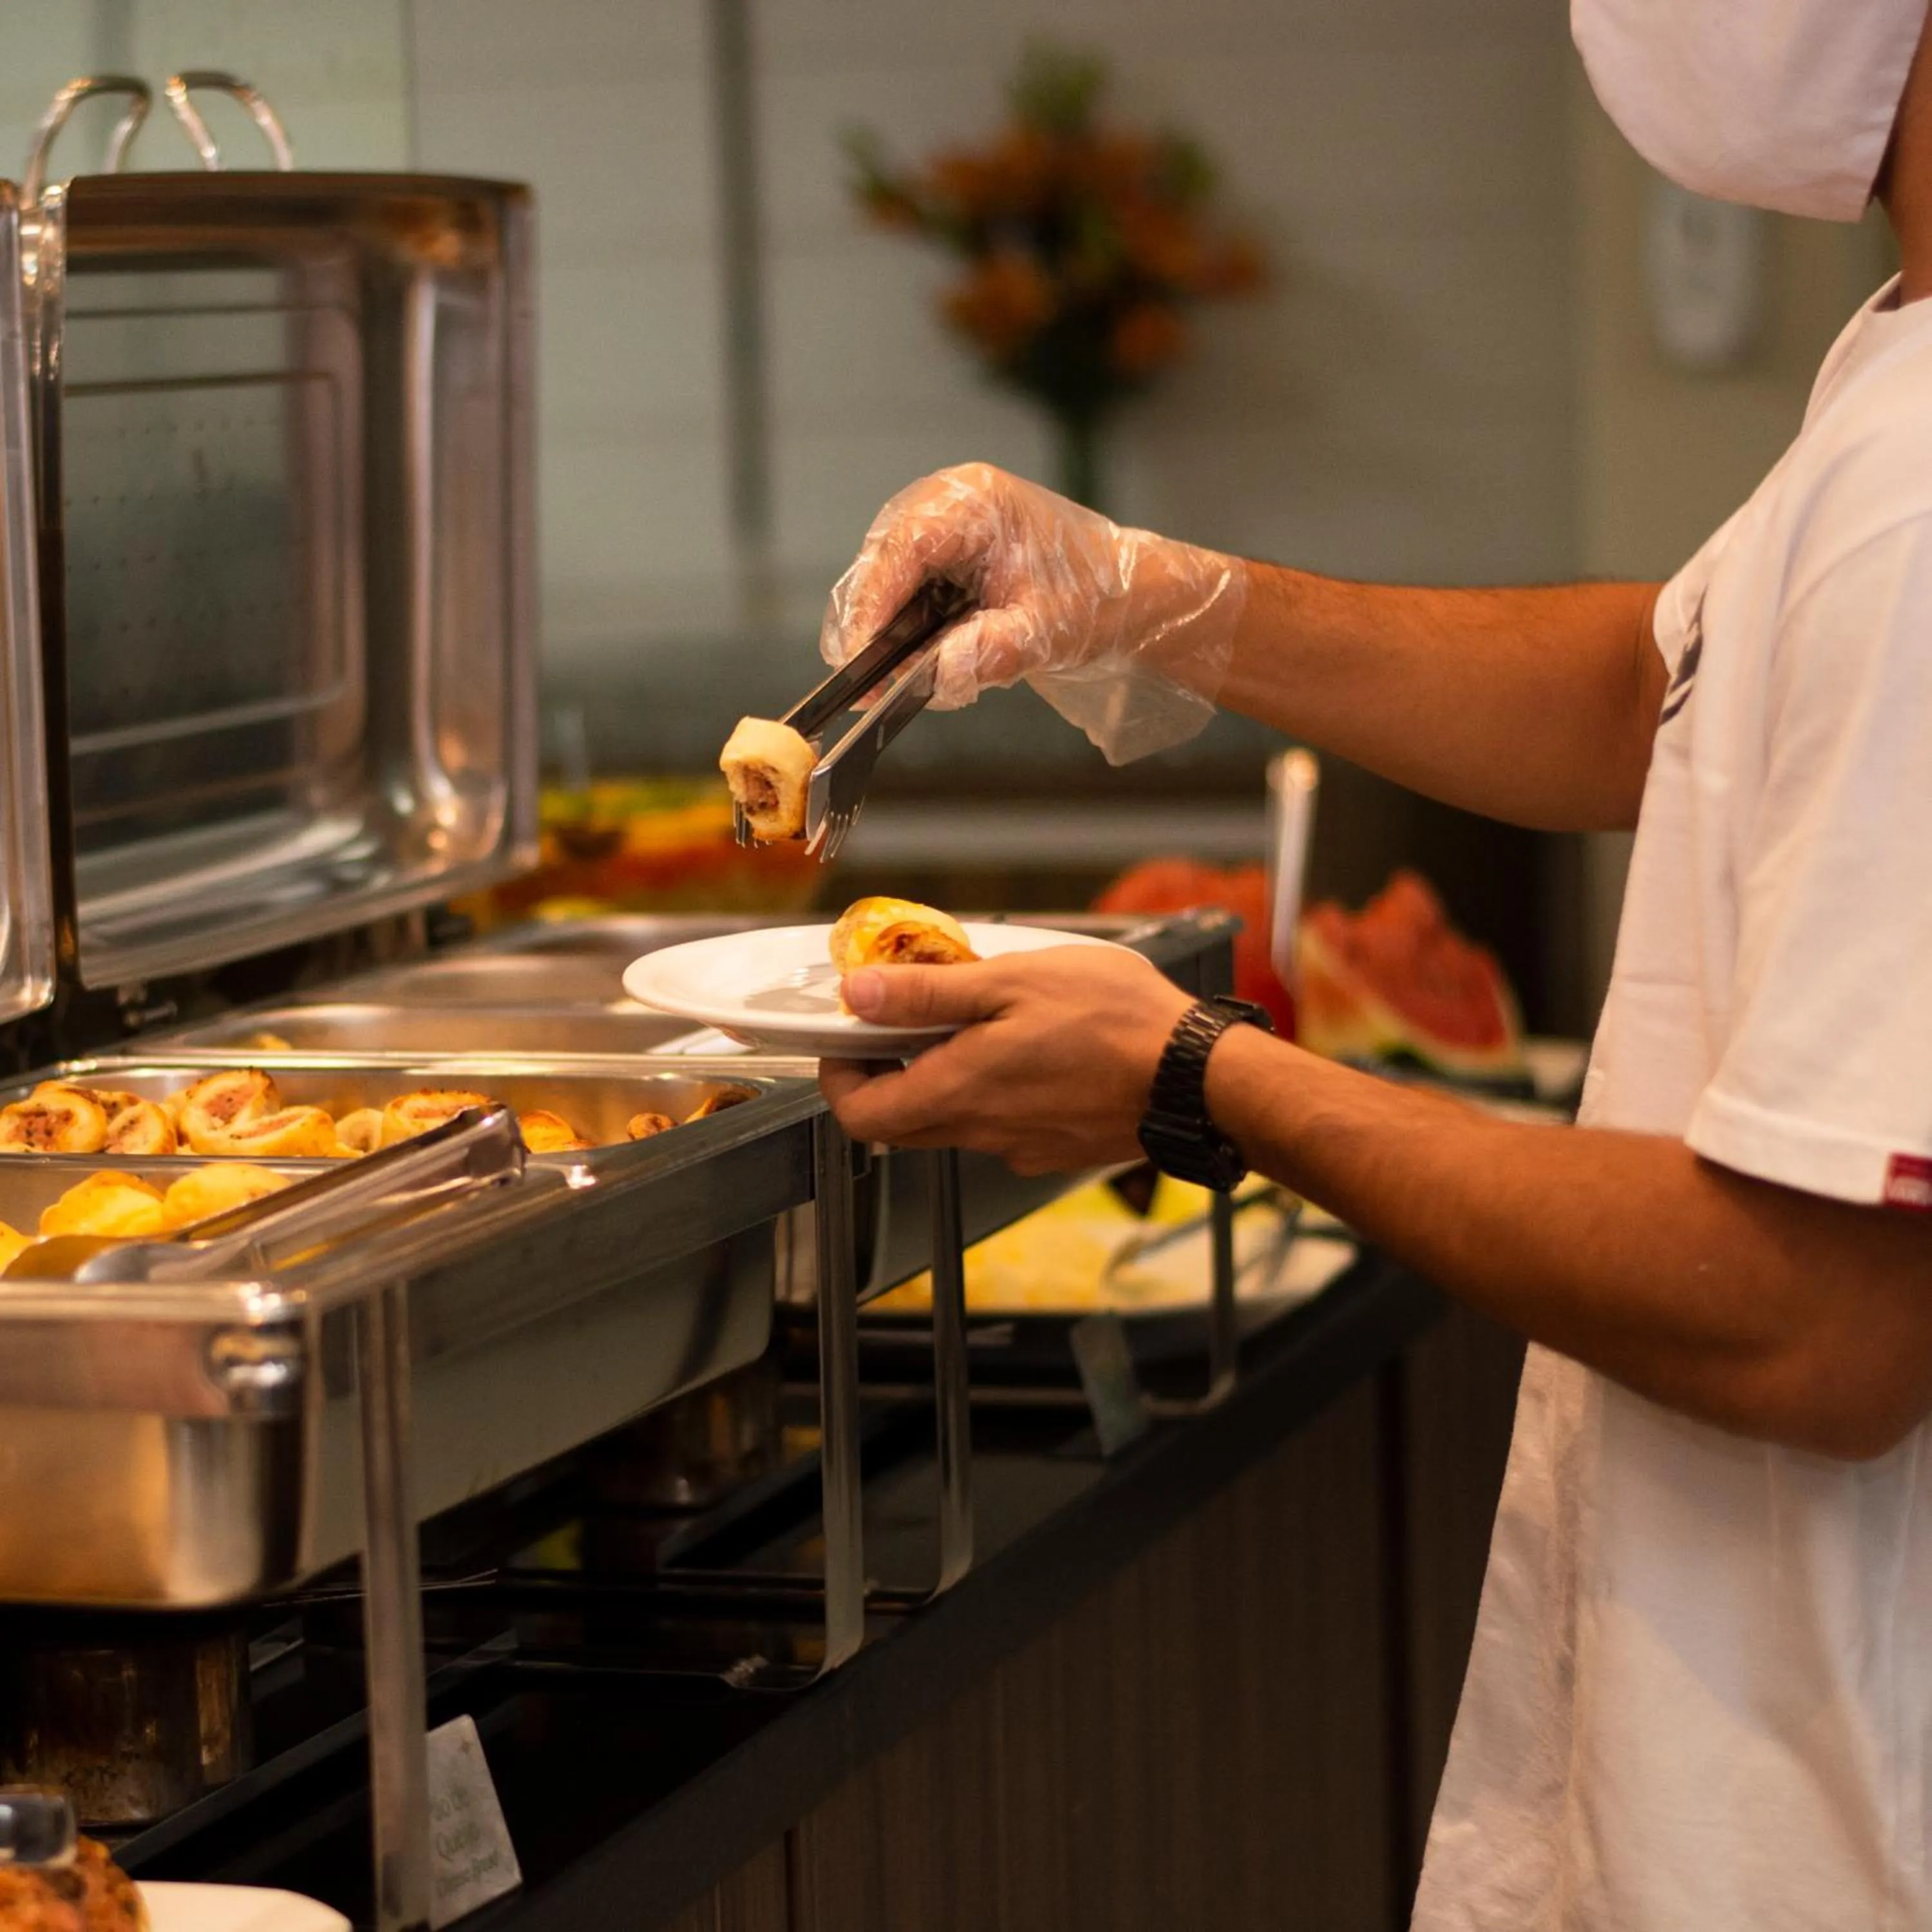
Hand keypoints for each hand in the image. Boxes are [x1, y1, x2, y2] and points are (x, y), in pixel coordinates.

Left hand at [818, 947, 1193, 1174]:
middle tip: (911, 1015)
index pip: (860, 1115)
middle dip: (890, 1069)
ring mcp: (1020, 1146)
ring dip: (949, 1074)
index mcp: (958, 1091)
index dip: (840, 1076)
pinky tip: (1034, 1047)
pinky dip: (998, 1089)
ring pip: (955, 1119)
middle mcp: (981, 1132)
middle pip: (902, 1119)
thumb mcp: (1010, 982)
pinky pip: (1004, 1124)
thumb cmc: (1116, 1023)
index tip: (851, 1035)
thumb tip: (858, 995)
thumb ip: (927, 994)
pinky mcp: (1056, 1148)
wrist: (1198, 1080)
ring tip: (985, 1018)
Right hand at [819, 462, 1245, 763]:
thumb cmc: (1094, 597)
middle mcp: (951, 504)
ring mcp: (945, 526)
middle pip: (881, 560)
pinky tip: (911, 662)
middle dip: (869, 624)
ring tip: (885, 683)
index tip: (858, 655)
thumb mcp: (1042, 633)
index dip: (871, 603)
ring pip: (886, 578)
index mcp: (975, 504)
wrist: (1126, 593)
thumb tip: (934, 675)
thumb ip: (986, 652)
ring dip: (884, 631)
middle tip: (865, 685)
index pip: (901, 547)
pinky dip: (901, 628)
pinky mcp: (945, 554)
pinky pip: (904, 590)